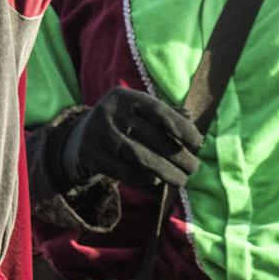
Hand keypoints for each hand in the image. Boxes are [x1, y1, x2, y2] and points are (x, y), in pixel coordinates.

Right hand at [46, 86, 203, 196]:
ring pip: (138, 156)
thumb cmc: (122, 124)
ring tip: (181, 180)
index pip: (159, 111)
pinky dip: (143, 179)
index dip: (181, 127)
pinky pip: (123, 171)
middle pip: (152, 137)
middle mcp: (111, 112)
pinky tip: (157, 182)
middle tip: (194, 168)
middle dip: (178, 155)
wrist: (80, 139)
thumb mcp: (139, 113)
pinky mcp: (90, 155)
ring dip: (164, 170)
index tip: (198, 142)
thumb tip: (190, 117)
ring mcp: (98, 134)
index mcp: (126, 97)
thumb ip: (164, 114)